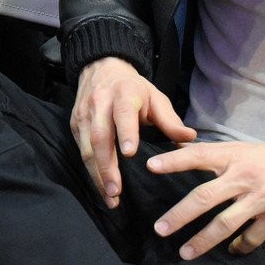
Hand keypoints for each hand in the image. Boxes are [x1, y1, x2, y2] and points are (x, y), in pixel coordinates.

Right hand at [71, 57, 195, 208]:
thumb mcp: (155, 97)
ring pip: (87, 147)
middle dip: (107, 166)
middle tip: (117, 191)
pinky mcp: (75, 125)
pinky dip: (91, 172)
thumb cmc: (134, 88)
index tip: (130, 154)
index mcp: (124, 93)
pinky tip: (102, 188)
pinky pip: (80, 151)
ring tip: (111, 197)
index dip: (126, 132)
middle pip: (100, 136)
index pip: (123, 112)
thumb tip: (190, 139)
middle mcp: (100, 102)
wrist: (101, 68)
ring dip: (97, 174)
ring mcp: (84, 114)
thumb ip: (170, 120)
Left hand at [148, 141, 264, 258]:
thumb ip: (219, 156)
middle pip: (204, 197)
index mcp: (234, 156)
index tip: (150, 167)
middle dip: (180, 215)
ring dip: (202, 240)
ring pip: (224, 223)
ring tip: (185, 252)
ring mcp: (260, 198)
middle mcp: (244, 176)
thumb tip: (186, 152)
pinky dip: (239, 246)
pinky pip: (251, 238)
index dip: (174, 161)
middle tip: (161, 228)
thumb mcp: (246, 150)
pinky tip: (231, 250)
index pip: (198, 155)